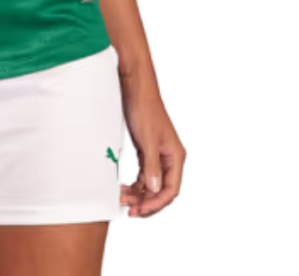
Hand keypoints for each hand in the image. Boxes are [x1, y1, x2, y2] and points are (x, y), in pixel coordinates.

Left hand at [118, 79, 185, 217]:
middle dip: (146, 201)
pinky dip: (136, 183)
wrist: (136, 88)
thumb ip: (152, 166)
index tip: (141, 210)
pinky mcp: (147, 150)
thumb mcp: (148, 140)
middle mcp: (169, 157)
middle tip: (129, 209)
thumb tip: (155, 190)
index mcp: (176, 156)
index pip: (171, 189)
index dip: (157, 203)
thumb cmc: (145, 109)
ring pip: (152, 183)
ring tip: (123, 199)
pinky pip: (144, 174)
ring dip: (139, 193)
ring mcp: (158, 154)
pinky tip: (125, 188)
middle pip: (161, 189)